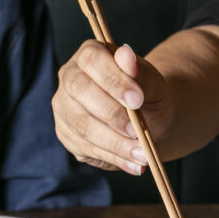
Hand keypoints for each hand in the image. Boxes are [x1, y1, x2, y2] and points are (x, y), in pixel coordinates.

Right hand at [52, 41, 171, 175]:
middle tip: (138, 131)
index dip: (113, 79)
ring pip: (82, 125)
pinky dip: (113, 158)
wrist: (149, 121)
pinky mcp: (68, 135)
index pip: (91, 59)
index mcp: (89, 55)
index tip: (138, 99)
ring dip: (115, 143)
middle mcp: (70, 78)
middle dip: (112, 113)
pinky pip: (86, 149)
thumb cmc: (148, 97)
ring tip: (142, 154)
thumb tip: (126, 54)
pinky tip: (133, 163)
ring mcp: (65, 108)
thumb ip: (140, 72)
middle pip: (80, 90)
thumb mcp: (154, 84)